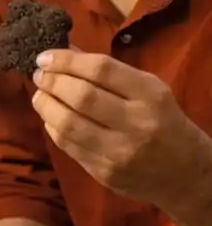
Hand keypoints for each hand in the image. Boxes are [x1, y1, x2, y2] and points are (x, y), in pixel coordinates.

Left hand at [32, 49, 206, 206]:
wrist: (186, 173)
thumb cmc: (162, 121)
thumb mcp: (148, 90)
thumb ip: (108, 72)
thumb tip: (65, 52)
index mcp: (151, 95)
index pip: (101, 69)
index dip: (66, 61)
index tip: (45, 56)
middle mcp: (137, 123)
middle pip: (81, 96)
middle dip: (52, 82)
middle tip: (40, 75)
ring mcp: (120, 152)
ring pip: (68, 124)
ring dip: (45, 106)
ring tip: (40, 95)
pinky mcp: (105, 173)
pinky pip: (68, 146)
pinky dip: (53, 128)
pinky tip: (51, 118)